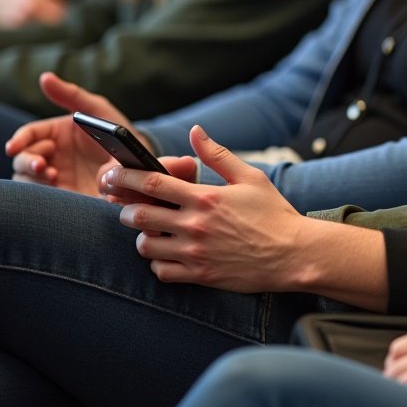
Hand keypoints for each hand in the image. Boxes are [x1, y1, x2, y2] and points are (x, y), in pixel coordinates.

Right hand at [4, 72, 146, 193]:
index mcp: (55, 134)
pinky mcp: (63, 196)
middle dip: (26, 162)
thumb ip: (72, 95)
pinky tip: (59, 188)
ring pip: (26, 180)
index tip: (13, 147)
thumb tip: (44, 77)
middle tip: (42, 165)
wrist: (139, 164)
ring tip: (53, 176)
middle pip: (21, 159)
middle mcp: (51, 155)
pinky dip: (43, 194)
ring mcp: (55, 177)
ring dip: (33, 178)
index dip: (17, 140)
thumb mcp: (98, 110)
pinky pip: (41, 198)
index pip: (27, 135)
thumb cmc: (117, 132)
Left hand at [109, 125, 313, 292]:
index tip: (113, 175)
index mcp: (206, 197)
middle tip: (129, 207)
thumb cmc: (273, 212)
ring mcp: (196, 252)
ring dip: (142, 237)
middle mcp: (196, 225)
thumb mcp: (250, 177)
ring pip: (146, 246)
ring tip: (150, 231)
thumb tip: (196, 131)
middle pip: (140, 215)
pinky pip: (161, 271)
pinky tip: (167, 254)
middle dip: (127, 209)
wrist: (292, 254)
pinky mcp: (199, 275)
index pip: (153, 182)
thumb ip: (218, 154)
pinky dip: (157, 263)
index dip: (126, 177)